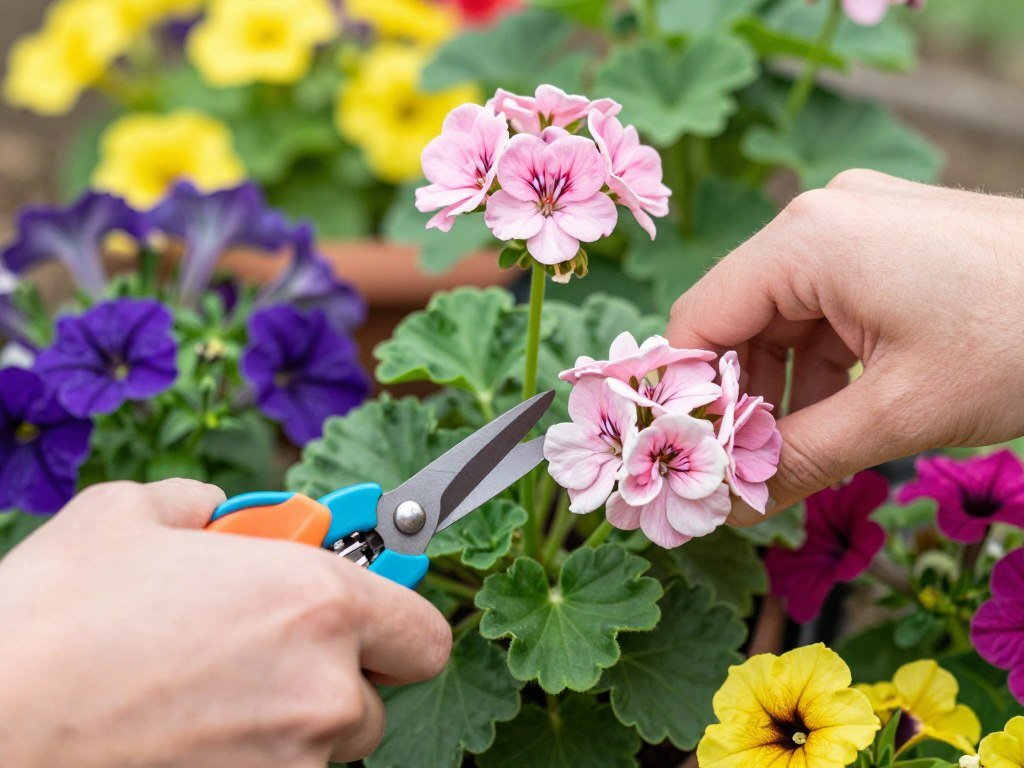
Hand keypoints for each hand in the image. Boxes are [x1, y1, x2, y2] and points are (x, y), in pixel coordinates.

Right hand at [0, 479, 451, 767]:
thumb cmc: (53, 620)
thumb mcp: (126, 516)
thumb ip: (198, 503)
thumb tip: (212, 509)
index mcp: (318, 602)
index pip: (424, 631)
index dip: (397, 621)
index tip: (371, 616)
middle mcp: (323, 690)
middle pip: (373, 696)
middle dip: (333, 674)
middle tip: (265, 654)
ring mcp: (290, 764)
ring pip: (322, 746)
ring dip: (285, 722)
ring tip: (202, 697)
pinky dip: (245, 760)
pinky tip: (177, 737)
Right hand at [667, 170, 1023, 523]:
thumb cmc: (1022, 342)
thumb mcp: (901, 413)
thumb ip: (799, 459)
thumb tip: (731, 505)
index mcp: (807, 240)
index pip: (697, 321)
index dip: (682, 398)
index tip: (685, 462)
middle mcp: (820, 217)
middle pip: (736, 318)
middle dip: (735, 398)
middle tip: (737, 471)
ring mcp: (857, 222)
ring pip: (780, 316)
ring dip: (778, 386)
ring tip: (787, 454)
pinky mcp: (889, 240)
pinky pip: (824, 305)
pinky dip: (819, 362)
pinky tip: (833, 414)